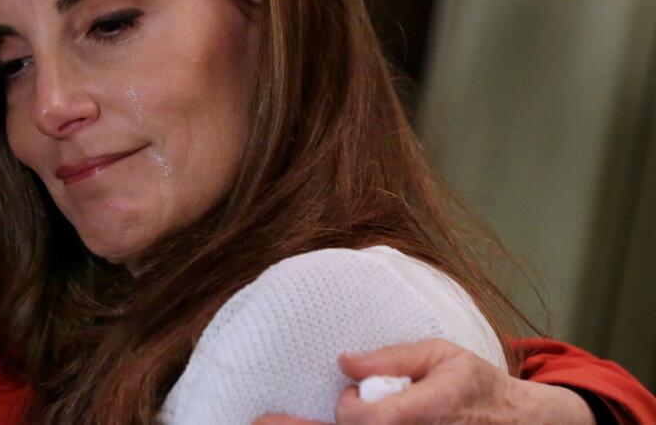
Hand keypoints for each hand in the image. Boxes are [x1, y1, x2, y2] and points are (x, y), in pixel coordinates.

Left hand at [252, 339, 594, 424]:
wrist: (515, 424)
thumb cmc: (474, 385)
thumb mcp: (440, 355)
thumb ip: (393, 357)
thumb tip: (345, 362)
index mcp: (422, 411)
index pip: (366, 420)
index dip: (350, 408)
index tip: (350, 394)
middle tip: (259, 422)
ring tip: (272, 423)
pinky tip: (311, 424)